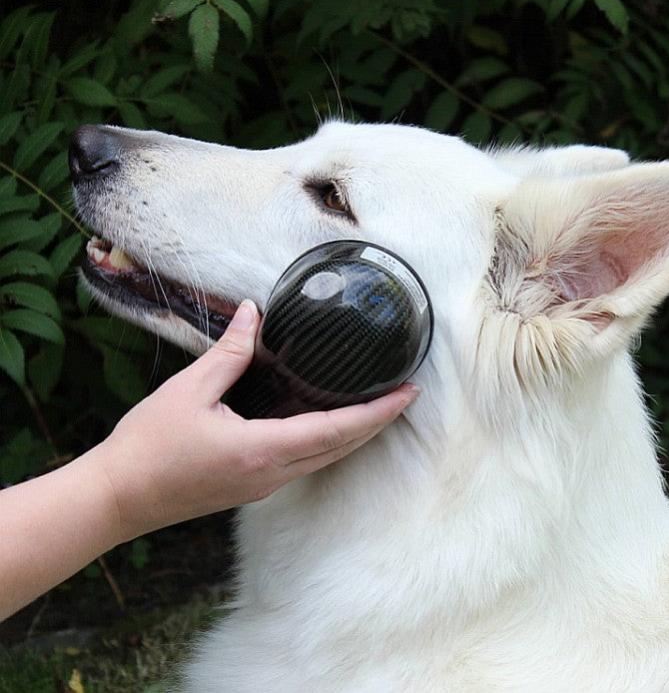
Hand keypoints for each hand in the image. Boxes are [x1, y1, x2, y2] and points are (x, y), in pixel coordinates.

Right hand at [89, 300, 418, 543]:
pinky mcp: (252, 487)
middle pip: (341, 449)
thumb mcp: (189, 391)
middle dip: (378, 423)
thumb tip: (255, 313)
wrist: (118, 498)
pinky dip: (329, 443)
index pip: (335, 430)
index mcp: (260, 450)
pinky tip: (331, 424)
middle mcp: (271, 474)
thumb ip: (228, 352)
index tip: (407, 394)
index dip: (376, 413)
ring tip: (378, 407)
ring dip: (356, 435)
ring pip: (326, 460)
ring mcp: (262, 486)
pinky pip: (304, 464)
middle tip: (406, 395)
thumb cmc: (148, 445)